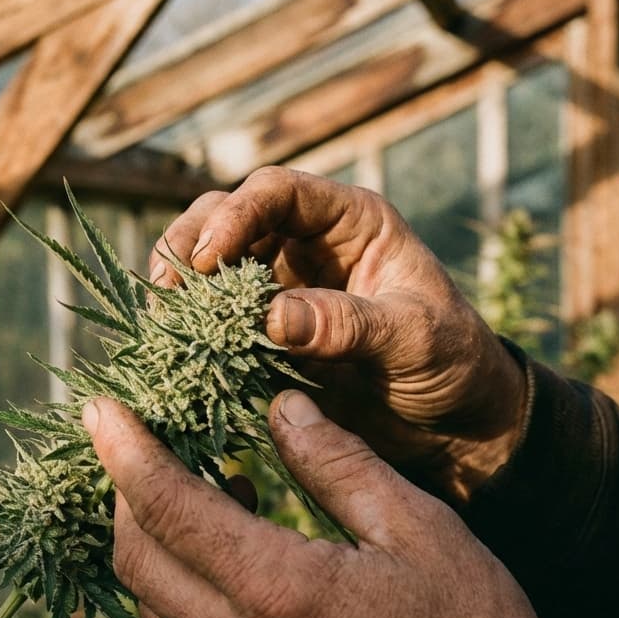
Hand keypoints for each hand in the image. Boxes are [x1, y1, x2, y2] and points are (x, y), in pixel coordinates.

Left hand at [84, 392, 596, 617]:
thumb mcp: (418, 527)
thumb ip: (338, 463)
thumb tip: (281, 408)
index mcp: (282, 595)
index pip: (168, 509)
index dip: (126, 451)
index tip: (101, 408)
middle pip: (138, 559)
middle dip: (123, 491)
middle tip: (141, 441)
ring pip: (152, 606)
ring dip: (149, 540)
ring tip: (193, 484)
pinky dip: (178, 587)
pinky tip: (223, 554)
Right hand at [150, 166, 524, 501]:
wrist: (456, 425)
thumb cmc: (453, 363)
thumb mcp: (414, 338)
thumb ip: (348, 324)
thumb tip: (272, 318)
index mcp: (351, 222)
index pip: (279, 191)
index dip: (236, 215)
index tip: (208, 259)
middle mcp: (308, 245)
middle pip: (228, 217)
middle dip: (191, 243)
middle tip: (167, 290)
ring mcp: (282, 290)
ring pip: (212, 266)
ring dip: (181, 286)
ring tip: (162, 320)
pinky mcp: (265, 337)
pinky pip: (216, 322)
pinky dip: (191, 331)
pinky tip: (173, 351)